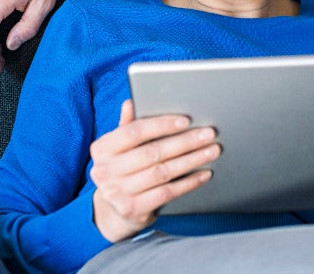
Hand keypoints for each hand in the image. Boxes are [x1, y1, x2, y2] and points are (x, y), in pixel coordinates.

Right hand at [89, 100, 219, 241]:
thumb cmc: (123, 170)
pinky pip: (166, 193)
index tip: (186, 120)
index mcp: (102, 149)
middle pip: (152, 152)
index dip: (161, 125)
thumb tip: (130, 103)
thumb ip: (127, 127)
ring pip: (162, 172)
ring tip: (212, 151)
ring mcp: (117, 192)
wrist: (115, 211)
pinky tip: (204, 174)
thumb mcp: (120, 148)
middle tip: (209, 134)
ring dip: (191, 160)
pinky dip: (188, 182)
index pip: (133, 132)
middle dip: (184, 142)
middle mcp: (104, 171)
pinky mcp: (131, 210)